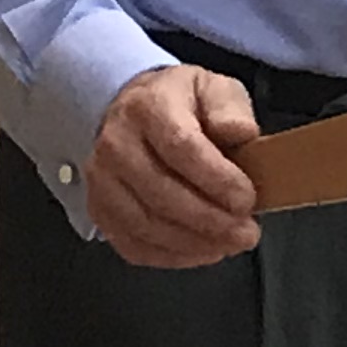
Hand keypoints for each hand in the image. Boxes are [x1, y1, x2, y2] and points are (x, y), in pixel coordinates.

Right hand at [86, 63, 262, 267]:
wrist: (134, 112)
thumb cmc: (181, 104)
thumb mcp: (215, 89)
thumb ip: (230, 110)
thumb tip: (241, 132)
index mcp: (148, 107)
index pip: (181, 147)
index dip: (216, 179)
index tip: (246, 199)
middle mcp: (116, 143)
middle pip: (161, 193)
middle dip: (210, 219)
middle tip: (247, 232)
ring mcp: (102, 181)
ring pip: (146, 225)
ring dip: (194, 242)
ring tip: (231, 243)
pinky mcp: (99, 210)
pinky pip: (134, 245)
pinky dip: (172, 256)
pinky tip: (204, 251)